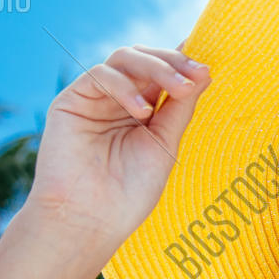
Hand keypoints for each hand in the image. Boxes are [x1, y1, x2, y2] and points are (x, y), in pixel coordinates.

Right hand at [27, 44, 210, 242]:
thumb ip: (181, 106)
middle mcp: (120, 101)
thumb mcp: (165, 144)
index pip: (164, 74)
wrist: (90, 220)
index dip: (184, 63)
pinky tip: (141, 112)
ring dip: (157, 67)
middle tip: (197, 73)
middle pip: (146, 59)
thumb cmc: (130, 191)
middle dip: (174, 62)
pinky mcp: (71, 101)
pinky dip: (125, 87)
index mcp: (144, 111)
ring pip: (125, 59)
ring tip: (180, 88)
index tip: (207, 66)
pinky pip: (100, 74)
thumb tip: (204, 71)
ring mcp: (95, 99)